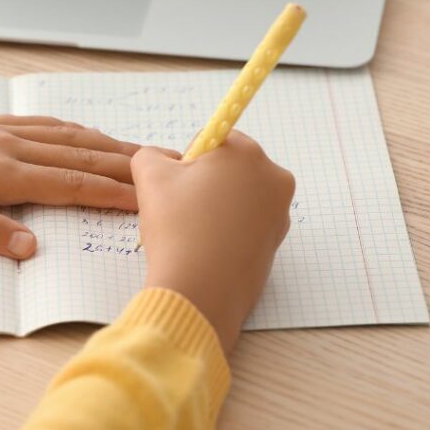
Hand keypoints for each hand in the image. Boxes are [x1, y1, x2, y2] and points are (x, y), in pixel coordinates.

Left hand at [0, 94, 163, 258]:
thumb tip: (32, 250)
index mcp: (0, 172)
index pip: (69, 184)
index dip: (111, 193)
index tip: (149, 201)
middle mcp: (9, 146)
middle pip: (80, 156)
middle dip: (126, 166)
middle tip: (168, 171)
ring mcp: (0, 131)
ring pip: (67, 137)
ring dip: (107, 146)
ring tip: (140, 154)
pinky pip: (44, 124)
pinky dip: (75, 131)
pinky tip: (83, 133)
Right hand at [132, 132, 294, 352]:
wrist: (199, 291)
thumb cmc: (177, 228)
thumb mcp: (150, 176)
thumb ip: (150, 154)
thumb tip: (160, 159)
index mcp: (247, 153)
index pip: (214, 138)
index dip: (189, 160)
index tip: (178, 185)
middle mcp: (274, 178)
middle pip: (230, 168)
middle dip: (204, 183)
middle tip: (181, 209)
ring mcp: (280, 213)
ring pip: (238, 197)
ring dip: (215, 207)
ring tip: (193, 232)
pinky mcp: (276, 243)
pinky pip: (246, 225)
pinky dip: (226, 230)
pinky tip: (207, 248)